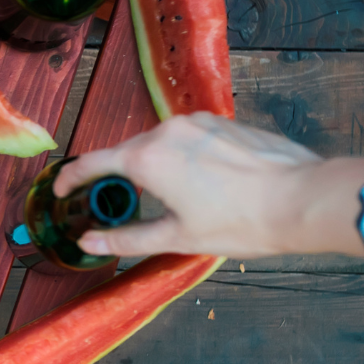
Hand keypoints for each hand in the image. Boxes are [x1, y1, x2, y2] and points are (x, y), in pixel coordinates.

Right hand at [47, 114, 363, 258]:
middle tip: (120, 203)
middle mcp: (168, 130)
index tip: (61, 190)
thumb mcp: (178, 237)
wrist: (301, 198)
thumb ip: (127, 238)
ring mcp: (198, 121)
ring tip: (172, 198)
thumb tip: (89, 242)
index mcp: (148, 157)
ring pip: (162, 143)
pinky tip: (204, 183)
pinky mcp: (224, 122)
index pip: (93, 162)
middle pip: (129, 151)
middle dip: (122, 177)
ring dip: (157, 166)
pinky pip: (190, 138)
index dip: (72, 178)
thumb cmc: (240, 222)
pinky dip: (185, 157)